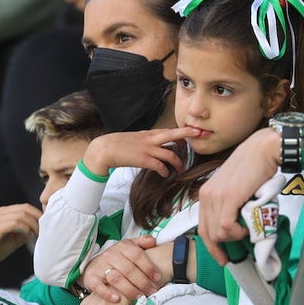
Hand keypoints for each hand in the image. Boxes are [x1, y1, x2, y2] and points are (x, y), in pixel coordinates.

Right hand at [0, 203, 42, 276]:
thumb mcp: (15, 238)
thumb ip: (25, 230)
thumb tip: (40, 227)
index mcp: (3, 212)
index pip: (25, 207)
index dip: (38, 214)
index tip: (46, 225)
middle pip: (24, 209)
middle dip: (37, 219)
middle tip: (43, 230)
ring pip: (20, 215)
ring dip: (32, 224)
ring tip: (36, 234)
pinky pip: (14, 223)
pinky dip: (24, 228)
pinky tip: (29, 236)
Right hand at [80, 236, 164, 304]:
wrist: (94, 264)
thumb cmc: (117, 258)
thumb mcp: (129, 247)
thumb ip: (142, 242)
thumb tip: (153, 241)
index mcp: (122, 246)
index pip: (137, 255)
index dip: (149, 266)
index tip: (157, 277)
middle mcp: (110, 254)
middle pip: (129, 269)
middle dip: (142, 282)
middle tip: (151, 291)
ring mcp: (100, 266)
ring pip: (116, 278)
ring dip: (130, 289)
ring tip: (139, 297)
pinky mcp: (91, 278)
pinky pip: (98, 286)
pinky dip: (107, 293)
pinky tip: (117, 299)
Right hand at [82, 127, 198, 178]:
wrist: (104, 149)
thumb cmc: (118, 145)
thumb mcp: (135, 138)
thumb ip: (147, 140)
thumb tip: (156, 144)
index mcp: (148, 134)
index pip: (169, 131)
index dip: (182, 131)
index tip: (193, 130)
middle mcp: (150, 139)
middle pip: (173, 134)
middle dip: (187, 133)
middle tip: (199, 133)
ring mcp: (147, 149)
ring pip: (170, 154)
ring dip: (178, 163)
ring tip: (180, 169)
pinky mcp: (143, 160)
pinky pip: (160, 166)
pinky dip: (165, 171)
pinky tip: (165, 174)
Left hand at [197, 128, 279, 263]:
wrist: (262, 150)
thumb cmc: (254, 168)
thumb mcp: (234, 188)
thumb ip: (230, 205)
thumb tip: (235, 226)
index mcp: (206, 194)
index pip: (202, 227)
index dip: (211, 246)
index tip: (222, 257)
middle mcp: (207, 195)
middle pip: (208, 234)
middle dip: (220, 248)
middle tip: (233, 253)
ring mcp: (216, 197)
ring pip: (218, 233)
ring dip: (233, 237)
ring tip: (246, 230)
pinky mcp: (228, 198)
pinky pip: (227, 227)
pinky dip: (237, 232)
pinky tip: (246, 228)